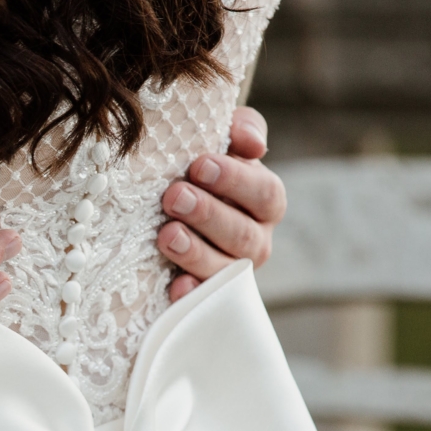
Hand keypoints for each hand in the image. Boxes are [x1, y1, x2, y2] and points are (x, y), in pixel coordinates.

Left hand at [157, 106, 286, 301]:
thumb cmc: (201, 166)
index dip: (236, 181)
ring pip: (225, 269)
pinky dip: (192, 294)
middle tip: (173, 197)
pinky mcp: (205, 293)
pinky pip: (204, 300)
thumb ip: (242, 129)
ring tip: (166, 234)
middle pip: (243, 234)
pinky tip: (175, 285)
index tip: (199, 166)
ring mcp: (231, 270)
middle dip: (208, 215)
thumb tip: (253, 143)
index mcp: (265, 201)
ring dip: (195, 252)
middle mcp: (256, 239)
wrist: (171, 202)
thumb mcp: (223, 140)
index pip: (265, 193)